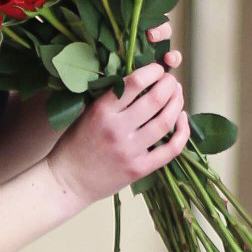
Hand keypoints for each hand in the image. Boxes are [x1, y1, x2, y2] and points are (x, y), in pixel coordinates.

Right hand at [46, 53, 189, 209]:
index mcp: (102, 111)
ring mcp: (130, 150)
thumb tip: (141, 81)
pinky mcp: (140, 168)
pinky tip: (182, 120)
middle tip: (171, 81)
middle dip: (169, 84)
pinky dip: (182, 132)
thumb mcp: (86, 114)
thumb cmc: (75, 145)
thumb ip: (111, 99)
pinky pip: (171, 149)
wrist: (68, 181)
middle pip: (156, 99)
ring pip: (166, 121)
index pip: (134, 83)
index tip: (158, 69)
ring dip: (177, 103)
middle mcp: (117, 129)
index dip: (153, 71)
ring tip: (177, 96)